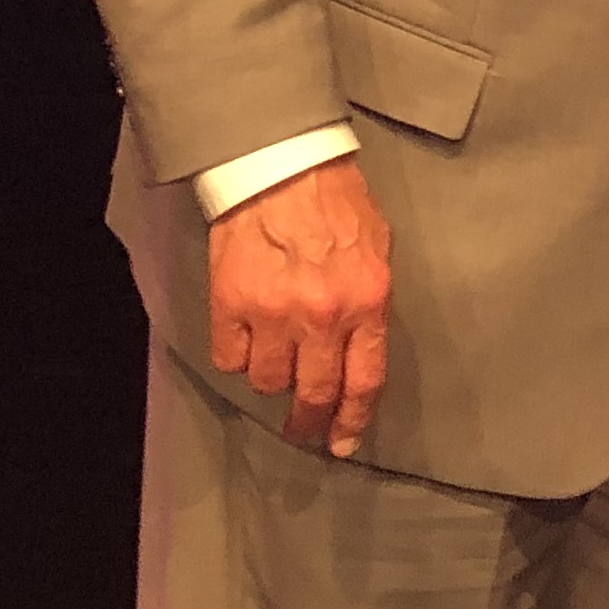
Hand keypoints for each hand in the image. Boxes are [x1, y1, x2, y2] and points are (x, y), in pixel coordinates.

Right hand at [207, 153, 393, 456]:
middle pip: (315, 393)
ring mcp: (273, 313)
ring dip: (272, 378)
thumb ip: (370, 303)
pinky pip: (230, 359)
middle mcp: (322, 316)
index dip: (352, 420)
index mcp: (367, 302)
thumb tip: (361, 351)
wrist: (281, 165)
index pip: (364, 381)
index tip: (342, 443)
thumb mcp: (377, 249)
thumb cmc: (336, 202)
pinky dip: (237, 355)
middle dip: (309, 422)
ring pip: (267, 382)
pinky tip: (245, 337)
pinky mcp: (230, 305)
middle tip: (303, 432)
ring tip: (275, 357)